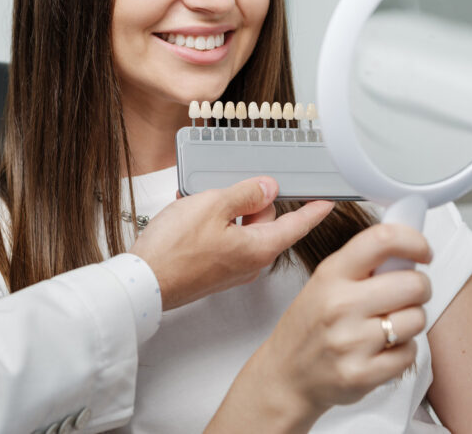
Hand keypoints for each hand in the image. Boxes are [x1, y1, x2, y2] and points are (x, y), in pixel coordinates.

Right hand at [130, 176, 332, 309]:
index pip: (297, 225)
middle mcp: (250, 263)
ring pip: (242, 230)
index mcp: (259, 248)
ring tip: (198, 201)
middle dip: (250, 202)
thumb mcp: (213, 206)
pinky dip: (212, 224)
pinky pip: (224, 240)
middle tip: (227, 189)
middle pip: (266, 223)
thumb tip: (267, 189)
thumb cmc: (174, 251)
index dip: (314, 210)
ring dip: (226, 211)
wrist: (143, 282)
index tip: (327, 201)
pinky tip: (190, 214)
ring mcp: (231, 269)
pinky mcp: (213, 272)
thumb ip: (245, 194)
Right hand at [206, 223, 432, 433]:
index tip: (423, 252)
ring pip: (416, 319)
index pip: (382, 241)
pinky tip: (383, 350)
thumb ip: (362, 266)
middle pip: (413, 284)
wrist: (285, 376)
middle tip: (407, 295)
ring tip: (389, 325)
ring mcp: (351, 342)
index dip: (414, 241)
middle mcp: (340, 305)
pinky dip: (403, 351)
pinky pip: (409, 353)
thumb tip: (409, 252)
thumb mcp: (323, 283)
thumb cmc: (309, 327)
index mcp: (331, 274)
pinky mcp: (362, 374)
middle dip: (420, 288)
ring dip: (412, 321)